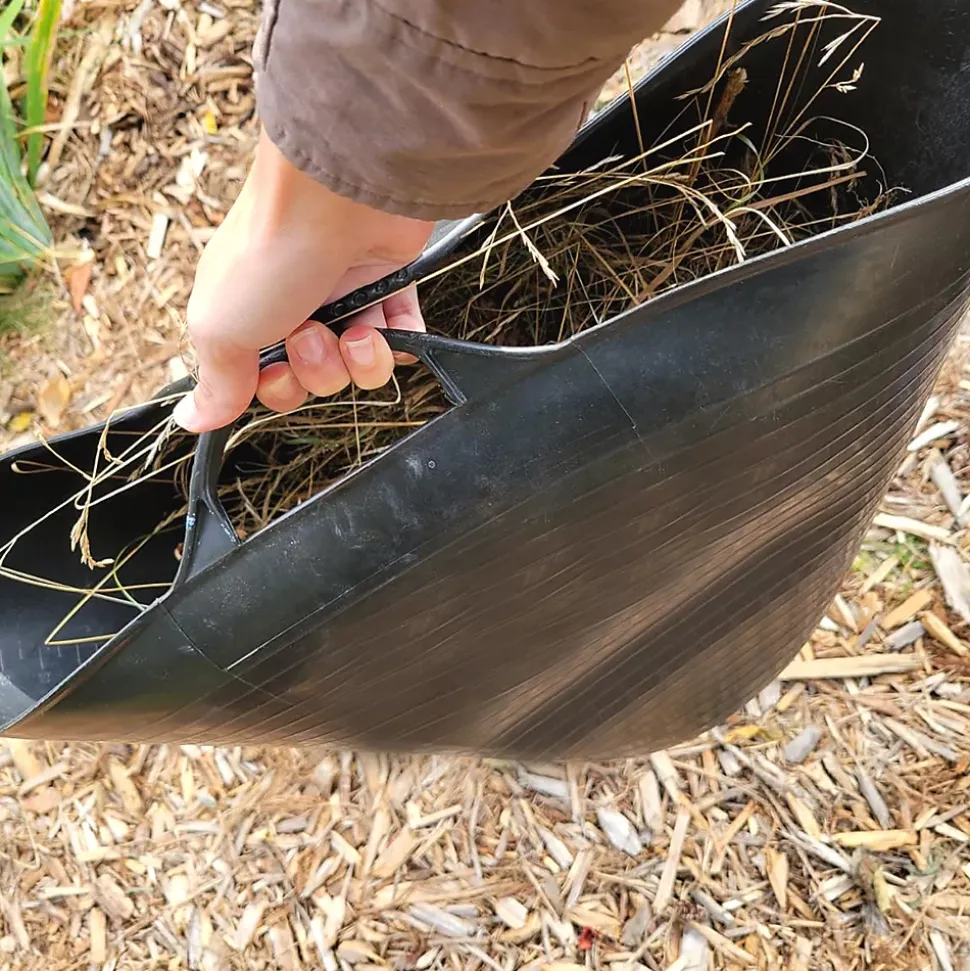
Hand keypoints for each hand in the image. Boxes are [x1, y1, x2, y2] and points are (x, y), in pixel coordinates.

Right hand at [172, 128, 434, 432]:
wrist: (337, 196)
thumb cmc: (269, 253)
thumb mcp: (220, 327)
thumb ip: (215, 380)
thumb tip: (192, 420)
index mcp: (247, 312)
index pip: (265, 379)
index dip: (275, 388)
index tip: (274, 368)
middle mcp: (295, 304)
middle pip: (313, 379)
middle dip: (316, 371)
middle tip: (312, 334)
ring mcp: (344, 295)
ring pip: (357, 368)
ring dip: (355, 360)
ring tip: (355, 328)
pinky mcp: (389, 285)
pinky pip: (398, 343)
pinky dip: (394, 343)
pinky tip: (383, 325)